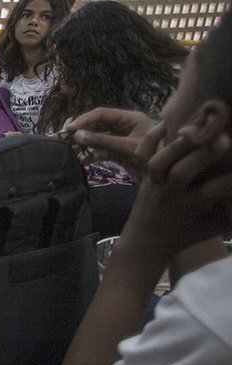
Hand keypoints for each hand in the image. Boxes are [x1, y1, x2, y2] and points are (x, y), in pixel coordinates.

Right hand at [65, 108, 157, 179]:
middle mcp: (125, 127)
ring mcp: (122, 140)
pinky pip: (102, 151)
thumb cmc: (154, 157)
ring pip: (98, 139)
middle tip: (63, 140)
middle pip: (97, 125)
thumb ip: (103, 141)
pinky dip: (92, 156)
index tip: (69, 129)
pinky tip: (83, 162)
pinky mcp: (120, 153)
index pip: (102, 114)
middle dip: (81, 133)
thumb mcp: (128, 148)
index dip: (84, 120)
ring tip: (69, 152)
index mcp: (130, 119)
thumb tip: (77, 135)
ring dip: (84, 145)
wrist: (169, 178)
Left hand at [125, 127, 231, 256]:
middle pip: (183, 171)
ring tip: (198, 129)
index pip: (217, 189)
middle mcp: (172, 193)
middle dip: (204, 155)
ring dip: (179, 144)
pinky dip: (150, 138)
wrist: (148, 239)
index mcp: (192, 206)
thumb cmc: (190, 232)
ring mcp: (154, 182)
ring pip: (159, 161)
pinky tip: (166, 125)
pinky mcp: (143, 173)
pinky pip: (141, 154)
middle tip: (225, 140)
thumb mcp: (216, 225)